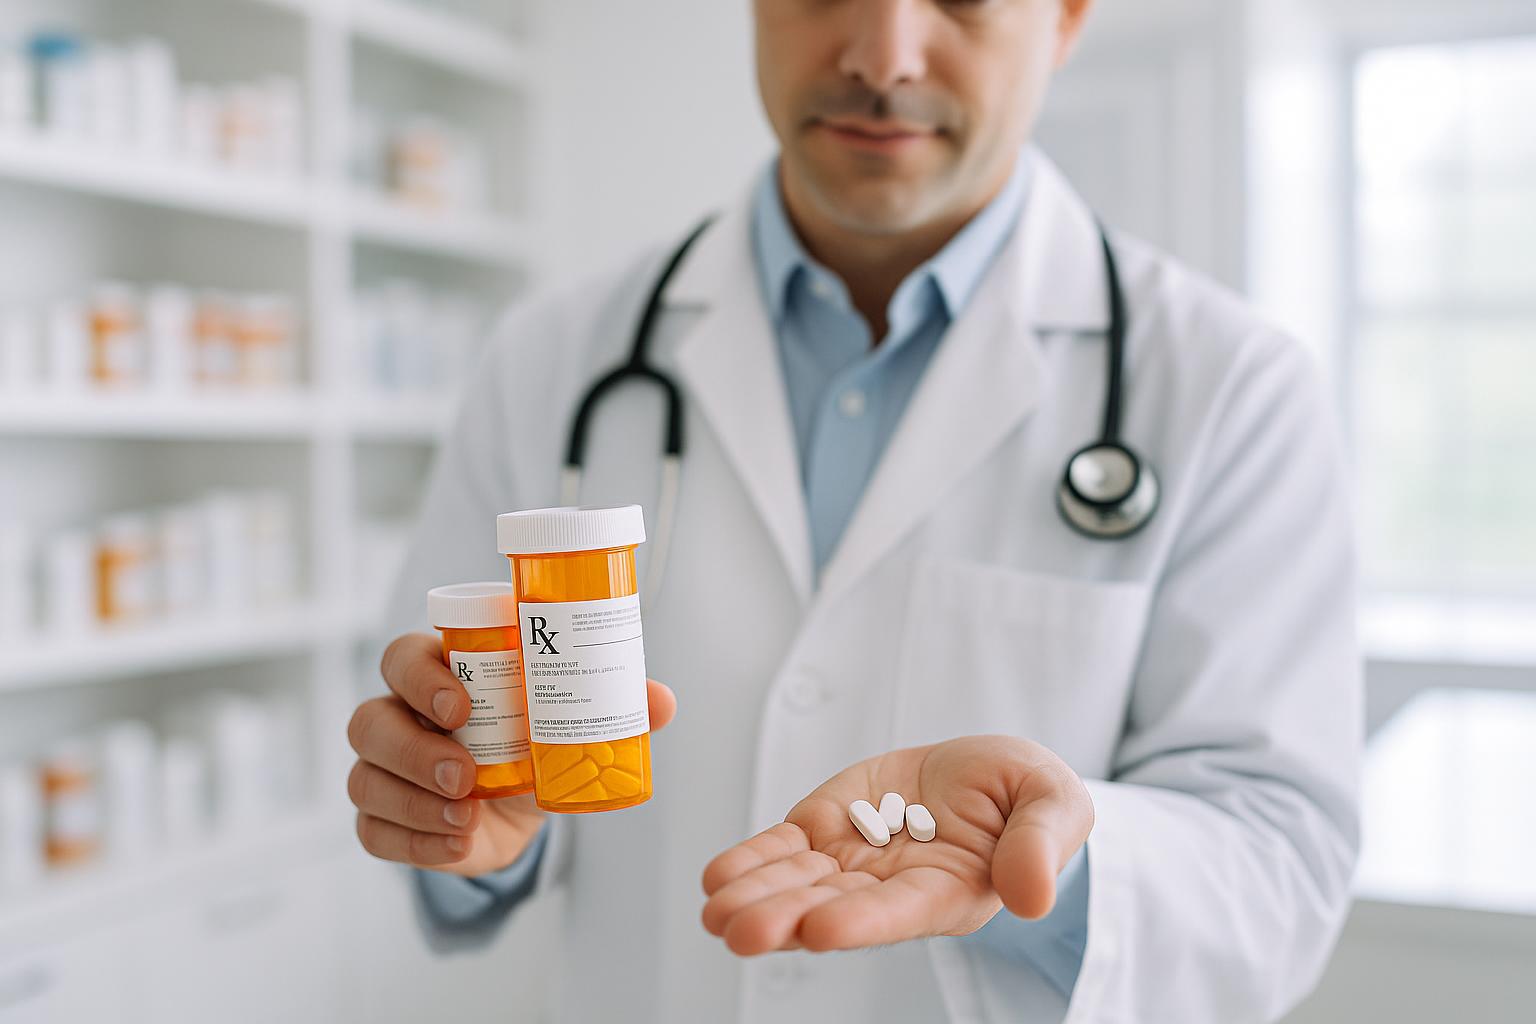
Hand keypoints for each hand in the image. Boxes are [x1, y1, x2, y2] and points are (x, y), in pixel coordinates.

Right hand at [347, 632, 676, 876]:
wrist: (525, 805)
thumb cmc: (535, 742)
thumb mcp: (569, 722)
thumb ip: (610, 703)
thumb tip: (660, 701)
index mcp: (437, 673)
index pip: (403, 657)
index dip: (421, 677)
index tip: (462, 705)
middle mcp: (398, 715)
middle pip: (370, 720)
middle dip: (416, 751)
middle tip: (467, 773)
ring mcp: (383, 768)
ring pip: (365, 778)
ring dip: (415, 801)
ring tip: (467, 816)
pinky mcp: (384, 818)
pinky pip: (374, 830)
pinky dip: (415, 842)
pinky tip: (457, 844)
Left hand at [701, 736, 1091, 954]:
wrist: (987, 771)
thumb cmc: (1027, 795)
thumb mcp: (1053, 804)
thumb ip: (1040, 845)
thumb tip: (1033, 897)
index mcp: (950, 892)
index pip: (900, 912)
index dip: (861, 921)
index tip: (822, 929)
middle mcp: (892, 889)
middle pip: (832, 908)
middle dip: (785, 919)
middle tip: (740, 931)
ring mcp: (853, 861)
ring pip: (796, 884)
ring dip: (754, 898)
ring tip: (715, 912)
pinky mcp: (826, 828)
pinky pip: (782, 850)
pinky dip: (750, 862)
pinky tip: (718, 878)